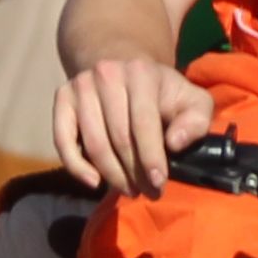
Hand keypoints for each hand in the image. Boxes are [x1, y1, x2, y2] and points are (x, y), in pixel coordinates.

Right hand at [57, 53, 218, 195]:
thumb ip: (195, 120)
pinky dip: (76, 166)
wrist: (123, 65)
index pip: (143, 122)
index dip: (151, 157)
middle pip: (118, 137)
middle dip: (135, 172)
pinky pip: (63, 140)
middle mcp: (106, 74)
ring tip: (129, 190)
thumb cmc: (161, 92)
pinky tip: (94, 182)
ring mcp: (81, 85)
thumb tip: (175, 143)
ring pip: (93, 143)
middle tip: (148, 192)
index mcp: (140, 72)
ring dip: (112, 175)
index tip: (159, 183)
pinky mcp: (62, 97)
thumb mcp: (191, 100)